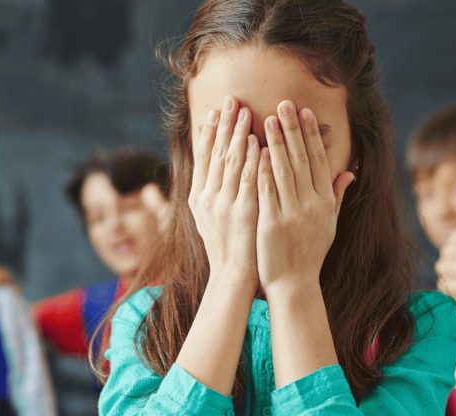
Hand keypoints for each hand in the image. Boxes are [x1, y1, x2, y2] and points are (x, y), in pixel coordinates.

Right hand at [189, 95, 261, 292]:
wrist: (232, 276)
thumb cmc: (224, 247)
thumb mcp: (207, 219)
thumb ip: (207, 193)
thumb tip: (208, 171)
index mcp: (197, 198)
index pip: (202, 158)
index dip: (207, 132)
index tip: (213, 111)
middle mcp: (207, 198)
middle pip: (215, 154)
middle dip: (223, 125)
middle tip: (230, 99)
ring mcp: (224, 205)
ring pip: (231, 162)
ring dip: (238, 134)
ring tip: (245, 111)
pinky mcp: (242, 212)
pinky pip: (248, 180)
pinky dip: (253, 160)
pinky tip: (258, 142)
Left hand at [257, 102, 354, 295]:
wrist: (294, 284)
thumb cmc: (310, 253)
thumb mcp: (329, 223)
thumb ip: (336, 196)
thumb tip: (349, 172)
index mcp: (324, 202)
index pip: (318, 160)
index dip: (310, 134)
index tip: (303, 112)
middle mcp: (311, 204)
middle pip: (301, 160)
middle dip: (292, 130)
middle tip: (283, 104)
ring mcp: (292, 213)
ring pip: (283, 171)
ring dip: (275, 143)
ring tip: (267, 119)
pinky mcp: (272, 223)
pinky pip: (266, 191)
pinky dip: (262, 169)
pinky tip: (255, 151)